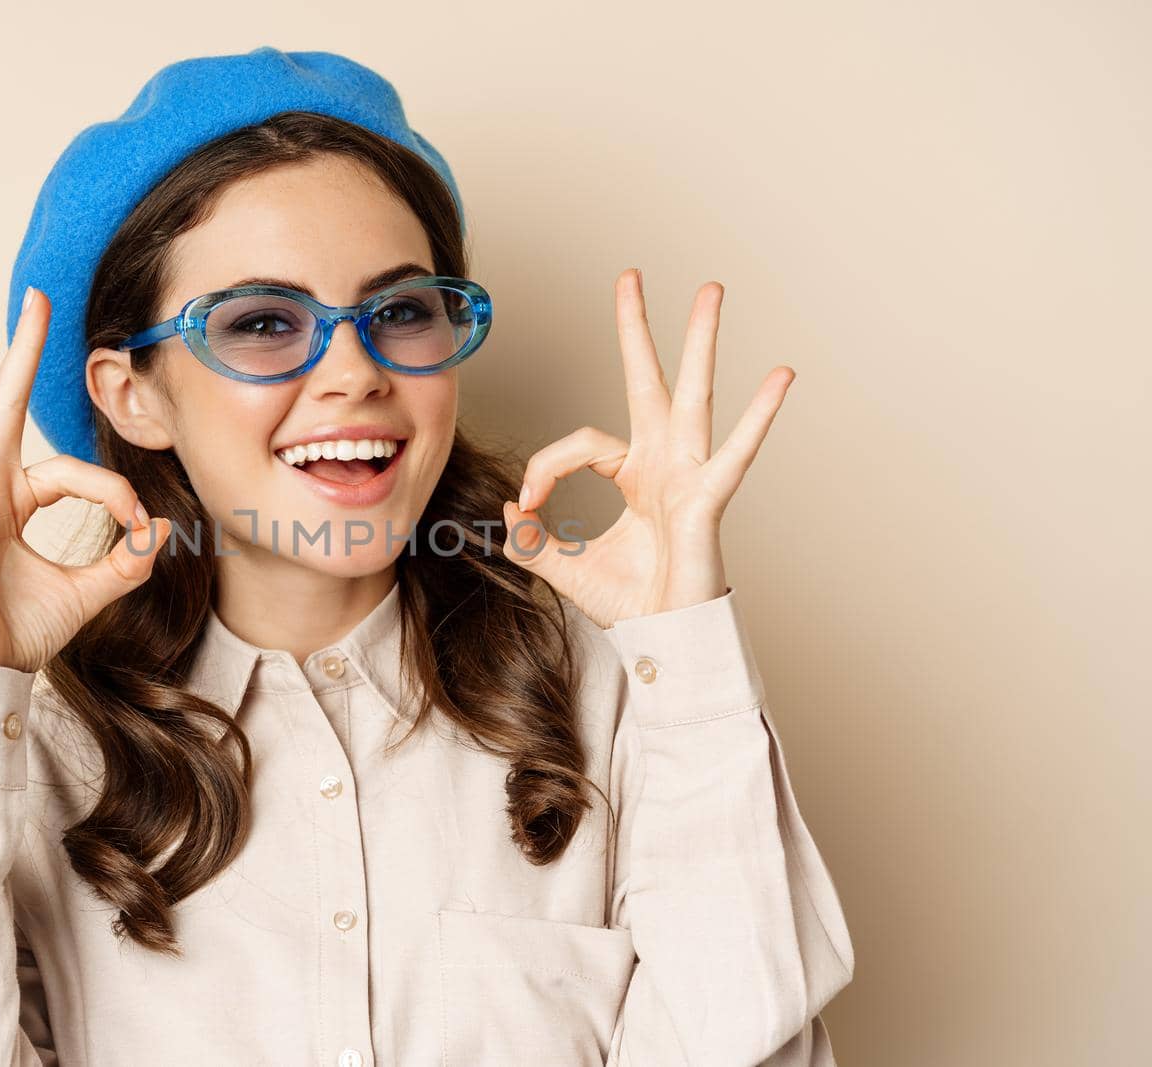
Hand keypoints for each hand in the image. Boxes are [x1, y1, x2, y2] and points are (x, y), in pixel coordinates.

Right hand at [0, 286, 169, 671]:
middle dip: (19, 348)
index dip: (113, 495)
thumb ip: (125, 559)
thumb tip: (157, 530)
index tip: (139, 527)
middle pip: (2, 401)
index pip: (73, 471)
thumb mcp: (91, 589)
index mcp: (15, 499)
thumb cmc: (24, 633)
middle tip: (36, 294)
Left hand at [500, 268, 793, 626]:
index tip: (526, 501)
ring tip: (711, 290)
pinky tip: (781, 376)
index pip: (580, 444)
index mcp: (633, 473)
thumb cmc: (631, 603)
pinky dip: (760, 416)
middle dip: (638, 329)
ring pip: (694, 396)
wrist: (664, 638)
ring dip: (701, 341)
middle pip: (648, 381)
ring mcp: (690, 474)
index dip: (545, 466)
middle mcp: (663, 462)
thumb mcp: (563, 568)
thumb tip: (507, 510)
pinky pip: (735, 453)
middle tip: (631, 276)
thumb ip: (532, 541)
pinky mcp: (709, 499)